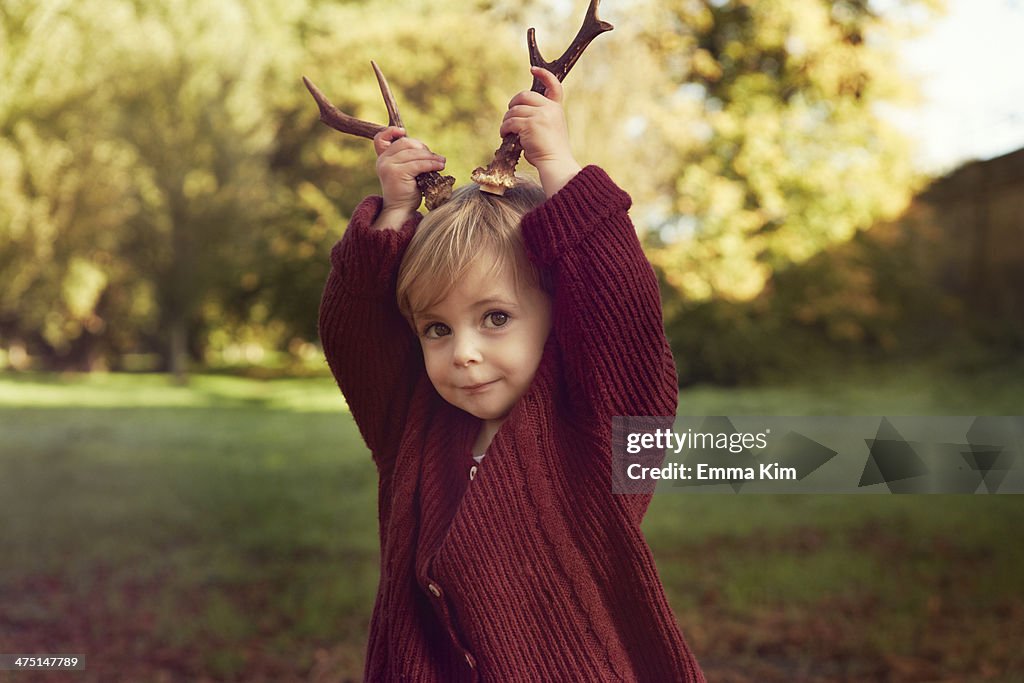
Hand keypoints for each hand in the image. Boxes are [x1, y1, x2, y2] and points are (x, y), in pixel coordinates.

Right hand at [371, 126, 445, 227]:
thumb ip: (407, 157)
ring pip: (414, 153)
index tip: (403, 131)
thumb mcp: (404, 170)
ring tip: (442, 162)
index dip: (391, 131)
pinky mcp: (397, 173)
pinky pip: (418, 164)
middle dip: (422, 148)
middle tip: (435, 157)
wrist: (400, 210)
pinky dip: (431, 164)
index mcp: (382, 158)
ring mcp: (388, 166)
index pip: (381, 138)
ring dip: (431, 157)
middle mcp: (383, 160)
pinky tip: (439, 167)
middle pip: (405, 143)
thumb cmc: (406, 191)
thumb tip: (424, 148)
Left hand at [500, 67, 581, 195]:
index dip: (543, 75)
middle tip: (509, 116)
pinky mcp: (530, 125)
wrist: (555, 162)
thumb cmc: (551, 151)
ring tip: (507, 132)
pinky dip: (505, 129)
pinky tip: (505, 135)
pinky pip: (510, 122)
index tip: (533, 69)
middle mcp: (549, 109)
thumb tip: (517, 114)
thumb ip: (540, 117)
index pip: (554, 85)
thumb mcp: (550, 128)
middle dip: (513, 104)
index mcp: (556, 108)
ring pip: (514, 111)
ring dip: (507, 121)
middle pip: (524, 96)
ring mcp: (540, 116)